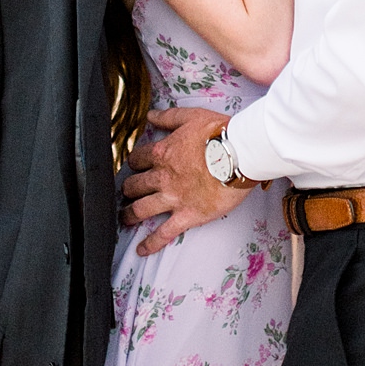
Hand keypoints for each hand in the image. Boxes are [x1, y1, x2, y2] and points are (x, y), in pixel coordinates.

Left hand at [121, 106, 250, 253]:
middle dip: (127, 189)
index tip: (135, 166)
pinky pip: (164, 233)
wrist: (239, 154)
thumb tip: (150, 115)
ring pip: (141, 209)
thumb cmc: (219, 134)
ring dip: (130, 215)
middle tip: (126, 193)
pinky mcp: (187, 215)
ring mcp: (173, 198)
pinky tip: (142, 250)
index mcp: (163, 152)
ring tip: (124, 219)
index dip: (134, 162)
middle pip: (134, 185)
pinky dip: (151, 243)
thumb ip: (168, 117)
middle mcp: (162, 176)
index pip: (137, 159)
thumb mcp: (191, 116)